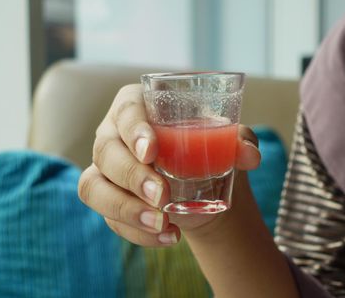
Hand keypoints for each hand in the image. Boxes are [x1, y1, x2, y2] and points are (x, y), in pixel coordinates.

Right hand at [78, 84, 260, 246]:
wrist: (203, 184)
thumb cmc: (207, 148)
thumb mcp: (227, 140)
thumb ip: (240, 141)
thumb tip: (250, 155)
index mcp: (138, 107)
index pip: (126, 110)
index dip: (134, 130)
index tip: (152, 152)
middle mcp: (113, 134)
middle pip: (106, 151)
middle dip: (132, 176)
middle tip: (163, 195)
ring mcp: (105, 169)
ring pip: (93, 187)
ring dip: (125, 209)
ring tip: (162, 223)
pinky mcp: (108, 199)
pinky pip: (108, 217)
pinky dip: (136, 232)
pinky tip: (168, 237)